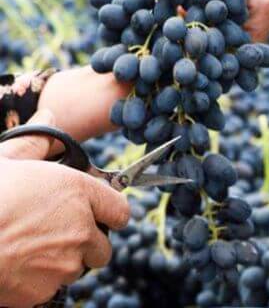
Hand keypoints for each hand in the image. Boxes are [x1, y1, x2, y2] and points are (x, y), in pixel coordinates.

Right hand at [0, 110, 129, 307]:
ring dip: (63, 261)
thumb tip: (49, 115)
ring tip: (29, 247)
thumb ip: (35, 141)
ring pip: (77, 267)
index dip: (109, 212)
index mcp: (78, 193)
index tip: (99, 213)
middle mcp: (81, 229)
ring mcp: (65, 264)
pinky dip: (39, 281)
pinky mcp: (46, 291)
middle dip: (86, 242)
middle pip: (103, 245)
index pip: (120, 209)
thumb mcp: (5, 159)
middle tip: (56, 232)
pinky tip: (16, 265)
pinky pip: (52, 287)